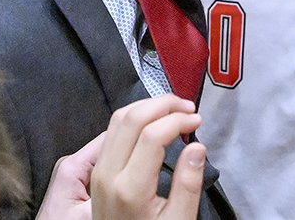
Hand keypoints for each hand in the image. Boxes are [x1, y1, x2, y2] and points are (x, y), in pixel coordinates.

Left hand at [33, 97, 204, 219]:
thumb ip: (188, 184)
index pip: (152, 134)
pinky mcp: (97, 170)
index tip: (197, 121)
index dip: (178, 120)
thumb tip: (196, 147)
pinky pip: (112, 130)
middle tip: (187, 108)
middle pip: (131, 118)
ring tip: (174, 110)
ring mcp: (99, 171)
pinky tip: (154, 120)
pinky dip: (135, 116)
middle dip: (163, 104)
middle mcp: (108, 175)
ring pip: (118, 119)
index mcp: (130, 189)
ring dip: (148, 106)